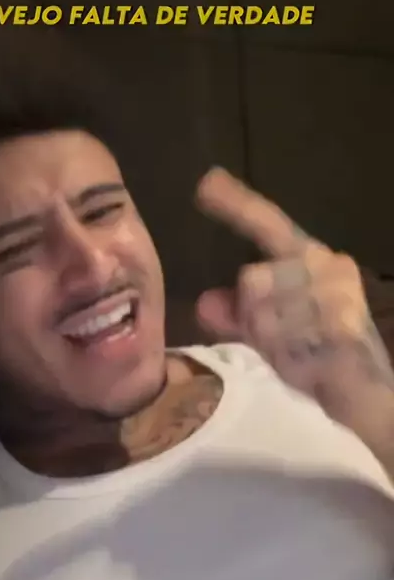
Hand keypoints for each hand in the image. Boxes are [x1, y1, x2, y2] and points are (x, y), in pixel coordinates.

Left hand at [195, 167, 393, 454]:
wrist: (373, 396)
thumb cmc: (321, 356)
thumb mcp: (273, 331)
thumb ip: (240, 313)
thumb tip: (205, 304)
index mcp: (312, 258)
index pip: (270, 224)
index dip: (237, 205)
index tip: (206, 182)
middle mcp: (330, 266)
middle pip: (252, 278)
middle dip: (253, 317)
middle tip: (283, 342)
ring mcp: (339, 295)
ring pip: (262, 314)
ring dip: (273, 345)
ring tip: (302, 357)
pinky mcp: (342, 327)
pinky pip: (284, 342)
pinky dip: (290, 363)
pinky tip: (312, 369)